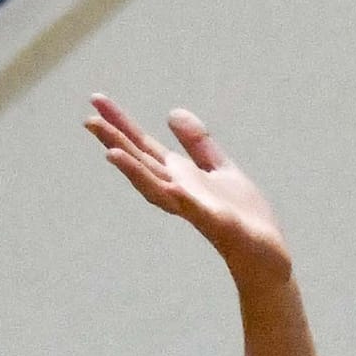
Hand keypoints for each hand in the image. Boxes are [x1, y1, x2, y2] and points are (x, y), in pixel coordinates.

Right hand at [85, 100, 292, 286]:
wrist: (267, 255)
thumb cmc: (243, 216)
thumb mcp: (220, 169)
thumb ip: (197, 144)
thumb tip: (171, 112)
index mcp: (181, 177)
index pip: (144, 146)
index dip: (121, 123)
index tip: (96, 100)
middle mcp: (180, 192)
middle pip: (142, 164)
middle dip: (116, 143)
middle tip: (88, 120)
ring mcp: (196, 208)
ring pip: (158, 188)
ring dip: (134, 172)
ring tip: (110, 151)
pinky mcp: (218, 223)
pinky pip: (196, 209)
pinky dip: (181, 197)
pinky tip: (172, 185)